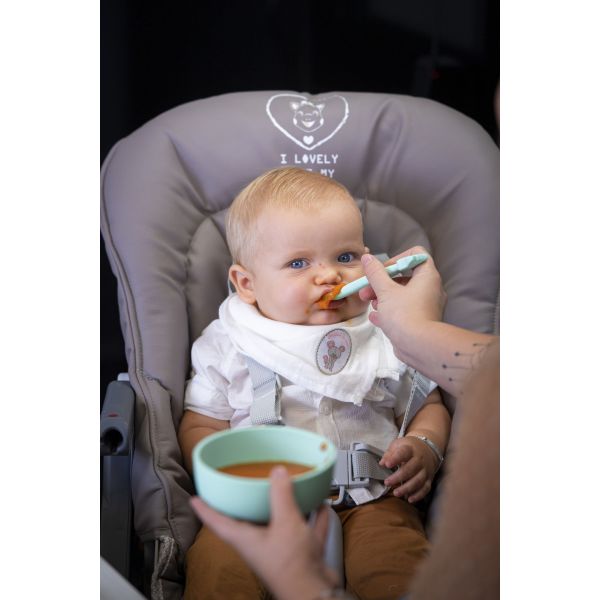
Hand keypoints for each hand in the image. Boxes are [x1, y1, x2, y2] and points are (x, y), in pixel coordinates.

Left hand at [189, 467, 337, 599]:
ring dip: (285, 508)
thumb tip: (277, 473)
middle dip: (247, 504)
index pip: (217, 522)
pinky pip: (304, 531)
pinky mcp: (299, 554)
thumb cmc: (292, 567)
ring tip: (288, 490)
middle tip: (242, 487)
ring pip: (279, 524)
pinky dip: (312, 519)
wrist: (315, 592)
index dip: (205, 510)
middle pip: (248, 521)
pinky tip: (319, 507)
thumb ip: (280, 496)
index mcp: (245, 539)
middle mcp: (259, 545)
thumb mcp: (285, 522)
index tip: (195, 499)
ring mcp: (279, 550)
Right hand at [359, 248, 445, 361]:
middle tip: (366, 290)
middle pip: (405, 276)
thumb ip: (375, 273)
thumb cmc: (404, 314)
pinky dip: (390, 312)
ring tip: (370, 304)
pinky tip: (376, 318)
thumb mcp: (385, 291)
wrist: (419, 347)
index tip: (382, 270)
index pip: (416, 255)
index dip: (397, 259)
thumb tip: (367, 257)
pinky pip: (404, 311)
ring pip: (403, 295)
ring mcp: (426, 306)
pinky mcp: (421, 322)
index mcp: (427, 276)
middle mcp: (430, 289)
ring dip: (384, 297)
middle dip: (382, 282)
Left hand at [379, 436, 438, 503]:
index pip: (403, 453)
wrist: (427, 449)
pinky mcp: (429, 479)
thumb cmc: (409, 448)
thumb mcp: (398, 445)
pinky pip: (425, 488)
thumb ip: (389, 454)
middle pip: (410, 469)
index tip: (387, 465)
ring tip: (396, 493)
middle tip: (387, 482)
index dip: (395, 459)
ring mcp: (425, 470)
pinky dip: (418, 495)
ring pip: (418, 481)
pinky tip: (409, 499)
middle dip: (398, 477)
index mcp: (410, 449)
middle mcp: (419, 460)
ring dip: (407, 488)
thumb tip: (382, 463)